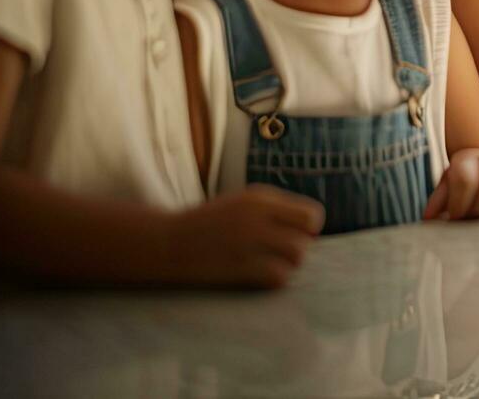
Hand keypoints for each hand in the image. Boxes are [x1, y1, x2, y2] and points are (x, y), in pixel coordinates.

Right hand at [166, 185, 323, 287]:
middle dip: (300, 248)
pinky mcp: (240, 267)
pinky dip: (275, 279)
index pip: (311, 214)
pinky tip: (259, 276)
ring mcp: (249, 242)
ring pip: (297, 258)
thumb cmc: (209, 224)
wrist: (167, 242)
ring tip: (270, 264)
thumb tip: (312, 229)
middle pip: (307, 238)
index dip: (308, 229)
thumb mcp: (242, 203)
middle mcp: (259, 217)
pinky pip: (279, 277)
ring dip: (288, 264)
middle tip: (281, 254)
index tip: (294, 235)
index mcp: (261, 198)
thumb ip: (274, 210)